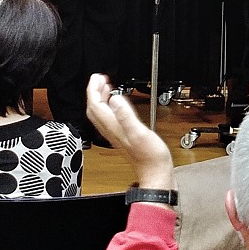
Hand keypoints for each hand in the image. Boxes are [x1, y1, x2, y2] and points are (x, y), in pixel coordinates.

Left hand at [86, 74, 173, 189]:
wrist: (155, 172)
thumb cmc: (150, 156)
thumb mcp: (139, 132)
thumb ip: (126, 115)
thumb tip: (115, 98)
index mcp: (113, 127)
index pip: (95, 105)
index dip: (93, 90)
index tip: (97, 77)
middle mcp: (111, 130)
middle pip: (94, 109)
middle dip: (94, 92)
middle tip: (100, 78)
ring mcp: (116, 133)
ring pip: (100, 113)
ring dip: (100, 97)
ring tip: (106, 85)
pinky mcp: (122, 135)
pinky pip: (109, 117)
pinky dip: (109, 106)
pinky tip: (117, 102)